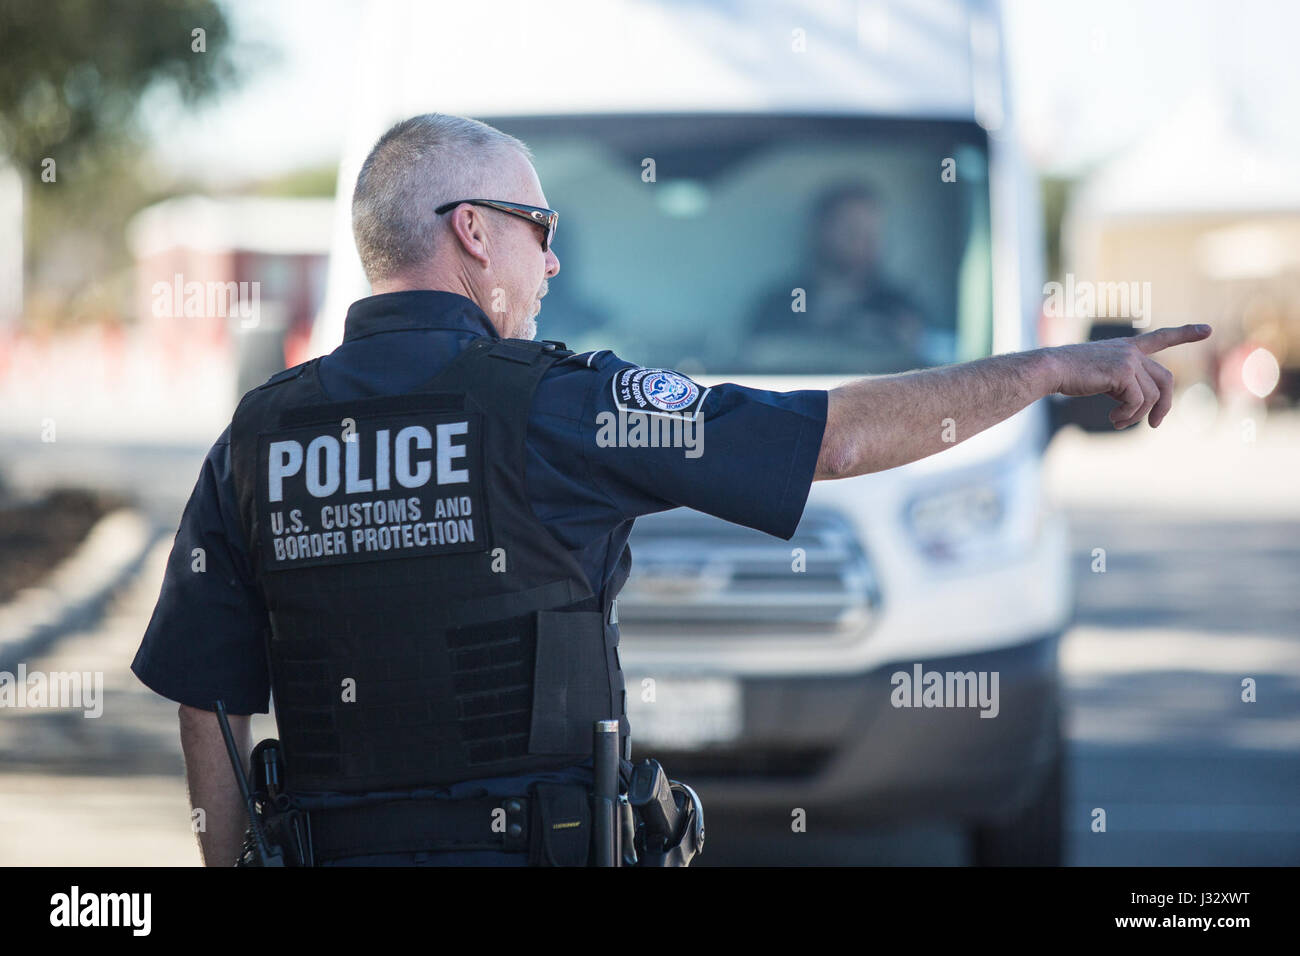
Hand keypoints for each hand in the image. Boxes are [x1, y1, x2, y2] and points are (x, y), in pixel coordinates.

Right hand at [1045, 324, 1212, 428]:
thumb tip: (1143, 410)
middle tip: (1154, 425)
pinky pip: (1138, 402)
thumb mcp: (1100, 378)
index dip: (1185, 334)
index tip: (1207, 330)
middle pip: (1166, 379)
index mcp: (1125, 347)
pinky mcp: (1124, 371)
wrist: (1051, 369)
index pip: (1160, 338)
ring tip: (1118, 422)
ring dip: (1136, 416)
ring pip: (1152, 396)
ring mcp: (1129, 359)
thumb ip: (1123, 385)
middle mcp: (1131, 351)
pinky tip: (1113, 419)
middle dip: (1165, 406)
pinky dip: (1127, 416)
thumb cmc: (1067, 376)